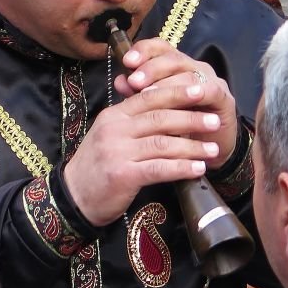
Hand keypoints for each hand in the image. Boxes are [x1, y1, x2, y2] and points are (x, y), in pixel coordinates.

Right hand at [63, 40, 238, 225]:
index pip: (149, 96)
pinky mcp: (122, 174)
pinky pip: (159, 168)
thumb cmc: (98, 166)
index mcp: (114, 114)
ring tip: (213, 149)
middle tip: (215, 120)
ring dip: (192, 146)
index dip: (177, 92)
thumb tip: (168, 105)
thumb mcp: (111, 135)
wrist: (72, 198)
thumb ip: (135, 120)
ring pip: (163, 143)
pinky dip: (182, 168)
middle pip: (160, 117)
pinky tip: (198, 169)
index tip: (201, 90)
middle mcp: (115, 129)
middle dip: (191, 118)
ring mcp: (118, 151)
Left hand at [118, 38, 238, 167]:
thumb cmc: (177, 130)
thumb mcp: (154, 111)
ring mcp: (212, 82)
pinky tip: (178, 104)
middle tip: (134, 81)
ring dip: (168, 84)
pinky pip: (210, 91)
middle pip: (173, 58)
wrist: (205, 153)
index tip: (127, 61)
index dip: (144, 50)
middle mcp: (195, 69)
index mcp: (176, 67)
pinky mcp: (225, 99)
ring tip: (149, 95)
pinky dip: (194, 95)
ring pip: (189, 74)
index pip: (160, 48)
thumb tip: (119, 80)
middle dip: (151, 68)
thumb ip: (138, 95)